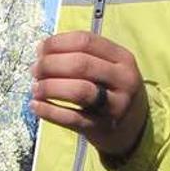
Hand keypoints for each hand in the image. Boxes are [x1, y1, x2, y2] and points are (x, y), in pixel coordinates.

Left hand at [30, 31, 149, 162]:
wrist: (134, 128)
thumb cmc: (112, 90)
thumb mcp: (109, 68)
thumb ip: (81, 55)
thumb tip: (41, 49)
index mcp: (123, 58)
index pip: (86, 41)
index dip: (57, 43)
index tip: (40, 50)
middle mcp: (123, 80)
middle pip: (80, 64)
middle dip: (50, 65)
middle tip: (34, 70)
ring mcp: (116, 106)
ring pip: (78, 91)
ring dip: (49, 87)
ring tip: (35, 88)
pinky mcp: (103, 128)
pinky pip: (72, 118)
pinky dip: (49, 111)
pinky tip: (35, 106)